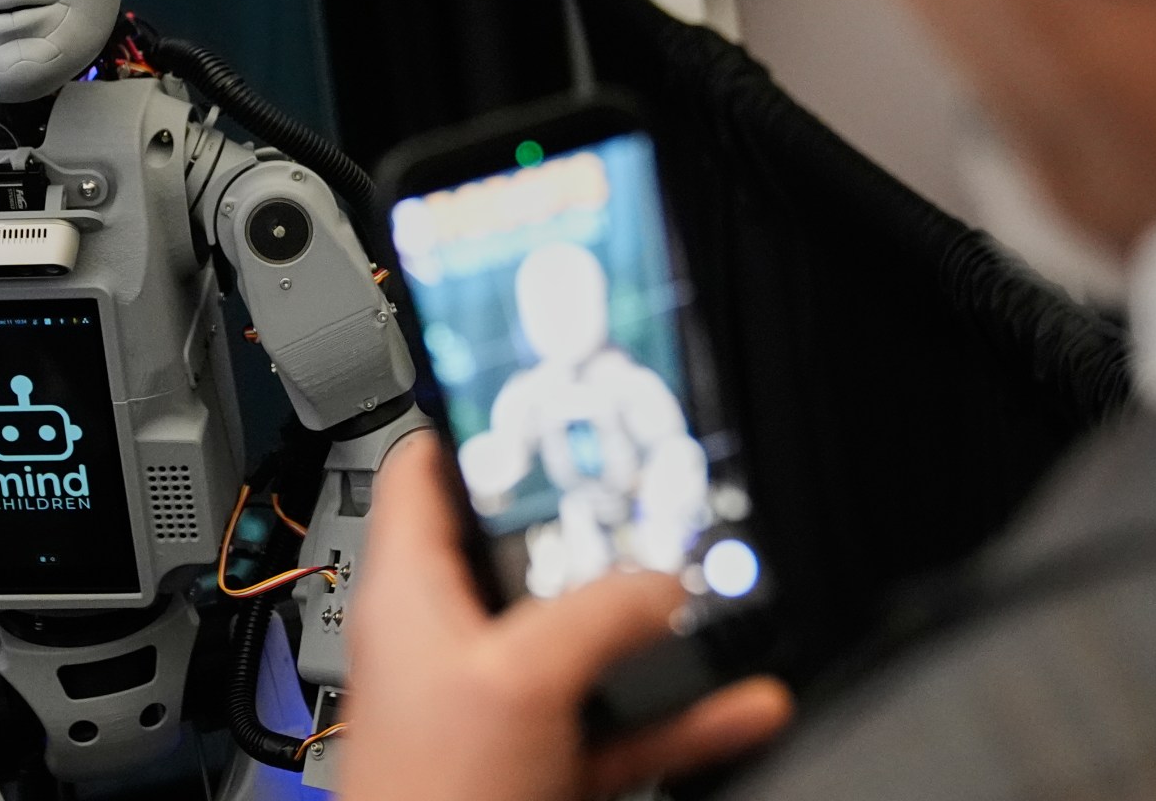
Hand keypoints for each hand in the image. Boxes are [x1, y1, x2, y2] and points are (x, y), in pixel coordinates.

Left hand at [340, 433, 793, 800]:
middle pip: (526, 551)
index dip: (479, 423)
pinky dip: (684, 713)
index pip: (426, 470)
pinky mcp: (544, 764)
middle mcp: (452, 641)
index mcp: (412, 593)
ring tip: (714, 591)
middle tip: (657, 496)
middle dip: (599, 529)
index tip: (545, 395)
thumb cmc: (426, 798)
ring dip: (657, 626)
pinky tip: (743, 702)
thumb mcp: (519, 676)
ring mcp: (501, 705)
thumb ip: (594, 613)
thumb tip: (663, 584)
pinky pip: (626, 723)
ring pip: (589, 642)